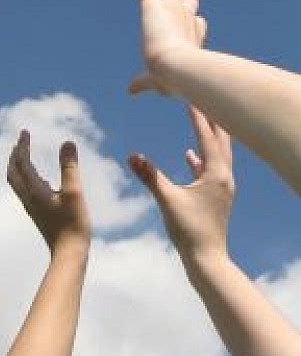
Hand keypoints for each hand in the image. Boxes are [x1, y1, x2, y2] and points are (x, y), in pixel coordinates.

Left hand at [7, 131, 90, 255]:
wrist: (69, 254)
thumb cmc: (73, 224)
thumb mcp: (74, 192)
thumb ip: (70, 167)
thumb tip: (67, 142)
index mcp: (35, 191)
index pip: (22, 163)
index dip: (23, 146)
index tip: (25, 132)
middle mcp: (29, 198)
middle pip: (13, 173)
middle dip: (14, 155)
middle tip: (21, 141)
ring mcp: (32, 207)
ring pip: (17, 182)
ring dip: (17, 166)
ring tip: (24, 155)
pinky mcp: (38, 213)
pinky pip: (25, 190)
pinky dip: (26, 177)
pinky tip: (39, 178)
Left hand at [120, 0, 205, 95]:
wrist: (176, 67)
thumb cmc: (174, 80)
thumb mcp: (159, 83)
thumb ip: (144, 83)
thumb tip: (130, 91)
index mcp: (194, 39)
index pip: (197, 23)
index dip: (194, 20)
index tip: (193, 18)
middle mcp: (187, 20)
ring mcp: (172, 9)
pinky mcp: (154, 4)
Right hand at [128, 106, 233, 264]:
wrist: (207, 259)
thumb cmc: (190, 231)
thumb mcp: (167, 200)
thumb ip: (150, 176)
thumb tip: (131, 156)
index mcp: (216, 173)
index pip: (207, 137)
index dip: (197, 116)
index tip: (190, 96)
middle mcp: (224, 176)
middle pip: (221, 139)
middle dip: (211, 119)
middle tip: (202, 98)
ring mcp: (222, 186)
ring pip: (218, 153)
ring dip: (208, 135)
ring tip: (200, 119)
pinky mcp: (216, 195)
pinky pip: (210, 169)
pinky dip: (200, 158)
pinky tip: (189, 154)